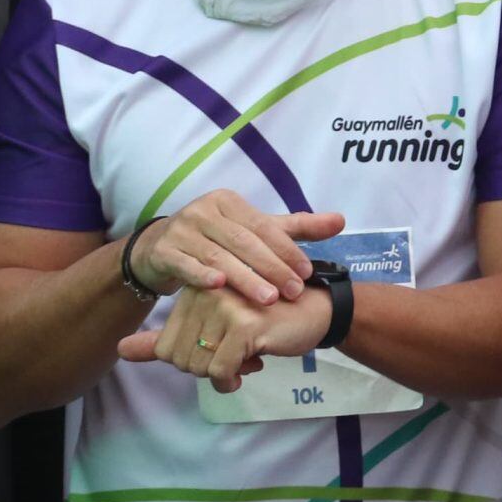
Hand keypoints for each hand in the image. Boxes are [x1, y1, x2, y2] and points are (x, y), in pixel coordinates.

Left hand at [117, 283, 334, 391]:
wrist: (316, 313)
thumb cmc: (266, 321)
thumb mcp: (211, 330)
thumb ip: (163, 340)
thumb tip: (120, 349)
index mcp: (194, 289)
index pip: (166, 346)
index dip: (192, 361)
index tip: (219, 352)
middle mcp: (205, 292)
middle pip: (178, 358)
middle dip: (204, 370)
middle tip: (234, 359)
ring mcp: (224, 306)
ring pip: (197, 366)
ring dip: (221, 376)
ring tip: (246, 359)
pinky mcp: (244, 324)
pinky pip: (219, 370)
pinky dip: (231, 379)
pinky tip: (251, 368)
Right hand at [130, 189, 345, 304]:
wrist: (161, 249)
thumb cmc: (217, 240)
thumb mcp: (255, 231)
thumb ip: (296, 228)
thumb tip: (341, 220)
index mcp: (228, 202)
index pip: (264, 226)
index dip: (287, 250)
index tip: (306, 274)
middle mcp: (203, 210)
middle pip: (243, 242)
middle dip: (271, 268)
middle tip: (293, 292)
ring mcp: (180, 230)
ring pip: (218, 256)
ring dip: (244, 278)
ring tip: (268, 299)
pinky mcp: (163, 251)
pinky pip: (185, 265)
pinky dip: (201, 276)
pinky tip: (220, 287)